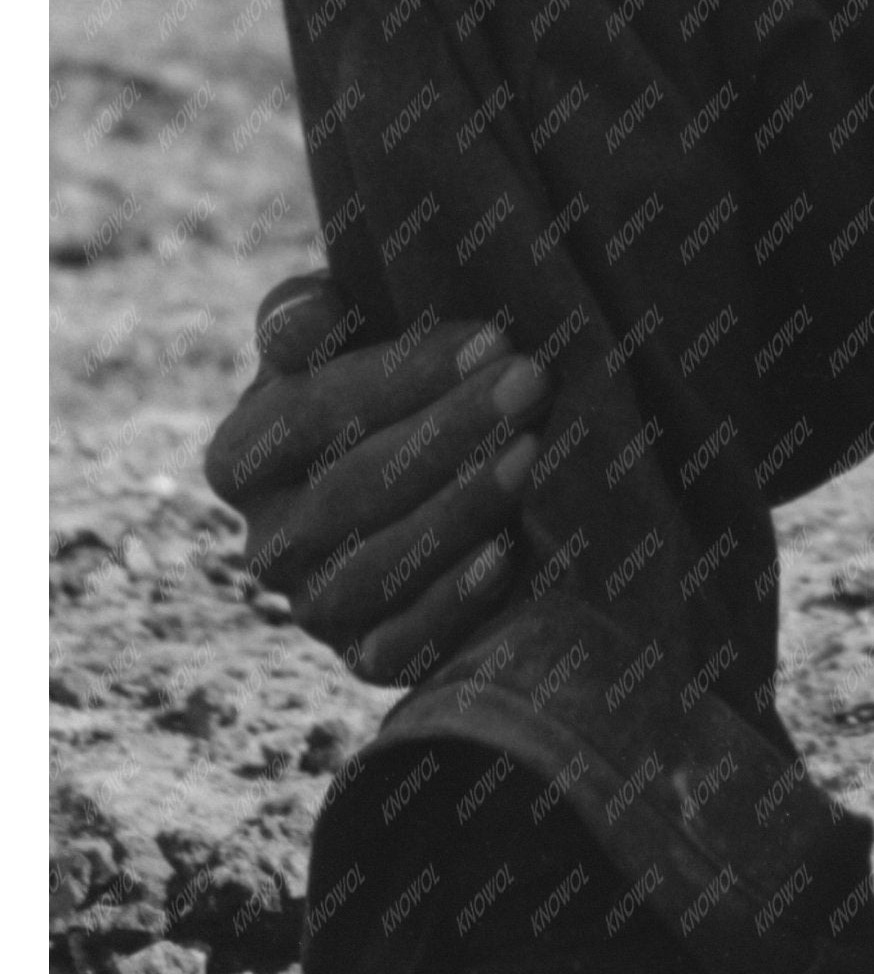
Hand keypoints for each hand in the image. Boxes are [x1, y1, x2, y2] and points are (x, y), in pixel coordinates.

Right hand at [202, 270, 550, 685]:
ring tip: (531, 450)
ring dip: (458, 508)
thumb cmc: (388, 379)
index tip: (492, 339)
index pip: (306, 414)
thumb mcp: (343, 331)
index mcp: (240, 457)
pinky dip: (450, 604)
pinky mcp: (365, 659)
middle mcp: (265, 542)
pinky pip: (397, 646)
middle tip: (533, 382)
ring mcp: (312, 608)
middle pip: (348, 491)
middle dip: (449, 432)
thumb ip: (307, 315)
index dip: (400, 376)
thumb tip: (301, 322)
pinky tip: (506, 553)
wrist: (433, 467)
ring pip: (373, 569)